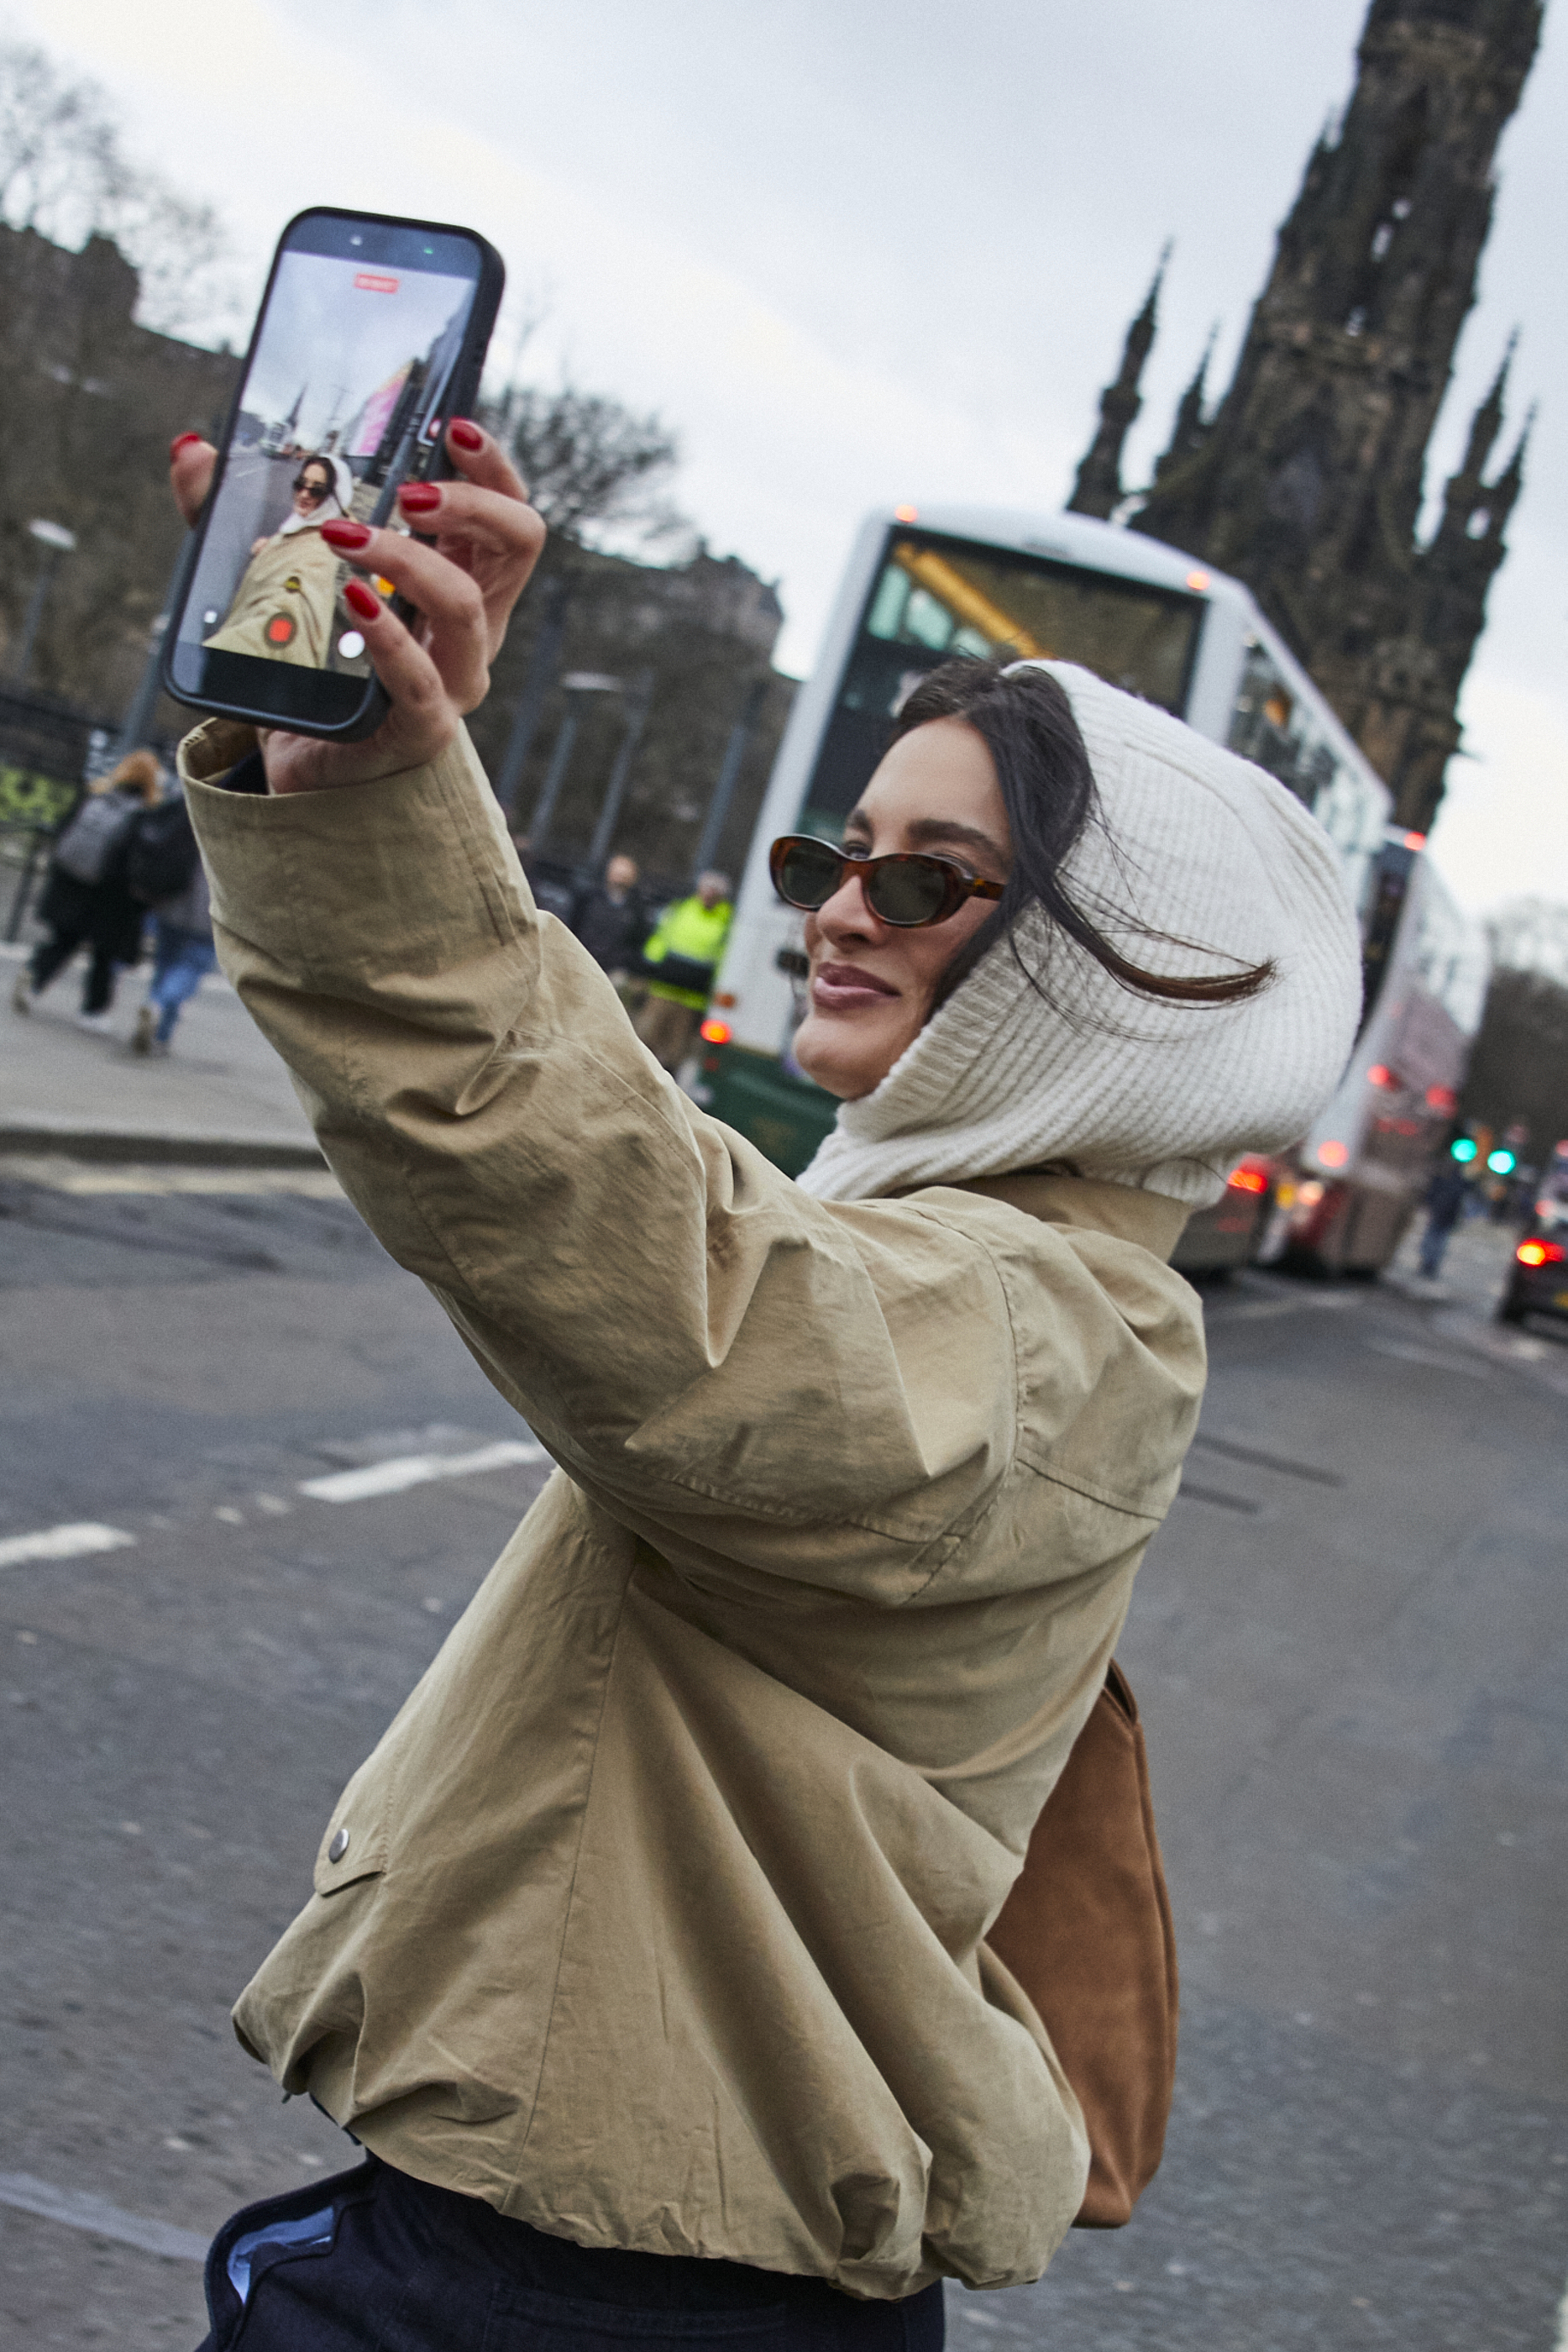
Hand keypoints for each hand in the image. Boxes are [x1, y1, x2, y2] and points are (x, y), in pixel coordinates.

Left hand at [169, 424, 545, 793]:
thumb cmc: (308, 664)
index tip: (452, 423)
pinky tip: (351, 600)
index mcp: (460, 578)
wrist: (299, 762)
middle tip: (408, 488)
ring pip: (467, 604)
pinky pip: (419, 678)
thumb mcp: (277, 575)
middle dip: (470, 502)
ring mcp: (454, 680)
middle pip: (517, 544)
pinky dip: (386, 635)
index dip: (493, 465)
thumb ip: (235, 514)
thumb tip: (188, 450)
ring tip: (345, 537)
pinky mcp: (421, 727)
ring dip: (409, 558)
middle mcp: (472, 627)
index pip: (506, 510)